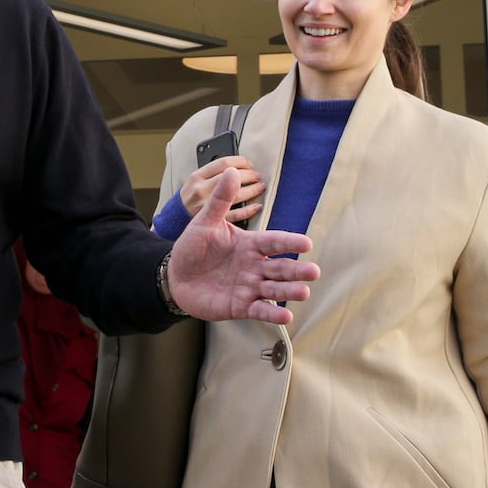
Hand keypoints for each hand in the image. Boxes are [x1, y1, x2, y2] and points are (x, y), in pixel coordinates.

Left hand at [167, 168, 318, 325]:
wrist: (174, 276)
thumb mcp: (204, 222)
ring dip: (289, 290)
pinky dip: (272, 313)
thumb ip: (220, 200)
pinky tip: (286, 315)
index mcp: (249, 244)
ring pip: (274, 289)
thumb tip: (231, 171)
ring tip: (304, 292)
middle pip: (280, 268)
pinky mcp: (241, 306)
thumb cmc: (192, 248)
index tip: (307, 243)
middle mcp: (254, 266)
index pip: (274, 242)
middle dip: (297, 270)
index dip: (290, 242)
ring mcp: (249, 287)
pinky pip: (259, 309)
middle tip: (314, 271)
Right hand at [180, 155, 264, 224]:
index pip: (223, 163)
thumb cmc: (188, 199)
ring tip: (260, 187)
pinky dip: (249, 210)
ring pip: (236, 194)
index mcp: (197, 177)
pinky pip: (236, 214)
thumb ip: (212, 174)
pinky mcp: (213, 220)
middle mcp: (201, 190)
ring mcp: (207, 206)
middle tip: (256, 175)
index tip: (249, 164)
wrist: (174, 219)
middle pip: (232, 177)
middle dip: (249, 174)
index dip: (240, 162)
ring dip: (253, 190)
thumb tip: (237, 167)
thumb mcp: (194, 181)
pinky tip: (257, 206)